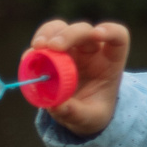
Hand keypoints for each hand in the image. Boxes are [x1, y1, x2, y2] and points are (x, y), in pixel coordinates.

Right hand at [29, 18, 131, 138]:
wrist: (78, 114)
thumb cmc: (91, 112)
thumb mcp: (90, 119)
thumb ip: (76, 113)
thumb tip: (57, 105)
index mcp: (110, 62)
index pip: (118, 37)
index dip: (110, 31)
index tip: (97, 34)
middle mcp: (91, 50)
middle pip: (84, 30)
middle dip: (69, 34)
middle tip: (54, 47)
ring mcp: (71, 49)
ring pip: (61, 28)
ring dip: (48, 33)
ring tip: (37, 47)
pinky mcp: (52, 52)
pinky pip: (43, 42)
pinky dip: (35, 48)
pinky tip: (28, 58)